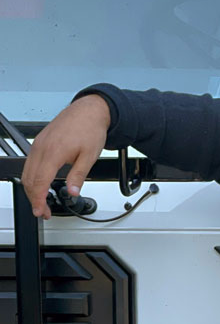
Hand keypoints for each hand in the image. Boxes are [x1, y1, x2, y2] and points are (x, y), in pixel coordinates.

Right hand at [21, 94, 110, 218]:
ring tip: (43, 202)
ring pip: (27, 172)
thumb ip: (78, 176)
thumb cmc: (89, 129)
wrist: (88, 111)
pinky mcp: (39, 143)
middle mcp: (41, 148)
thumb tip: (73, 192)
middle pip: (30, 180)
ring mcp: (38, 144)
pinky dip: (32, 178)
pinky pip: (30, 164)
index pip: (40, 182)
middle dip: (35, 199)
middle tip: (44, 212)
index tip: (41, 211)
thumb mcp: (89, 157)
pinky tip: (40, 186)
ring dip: (32, 190)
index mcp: (53, 152)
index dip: (39, 200)